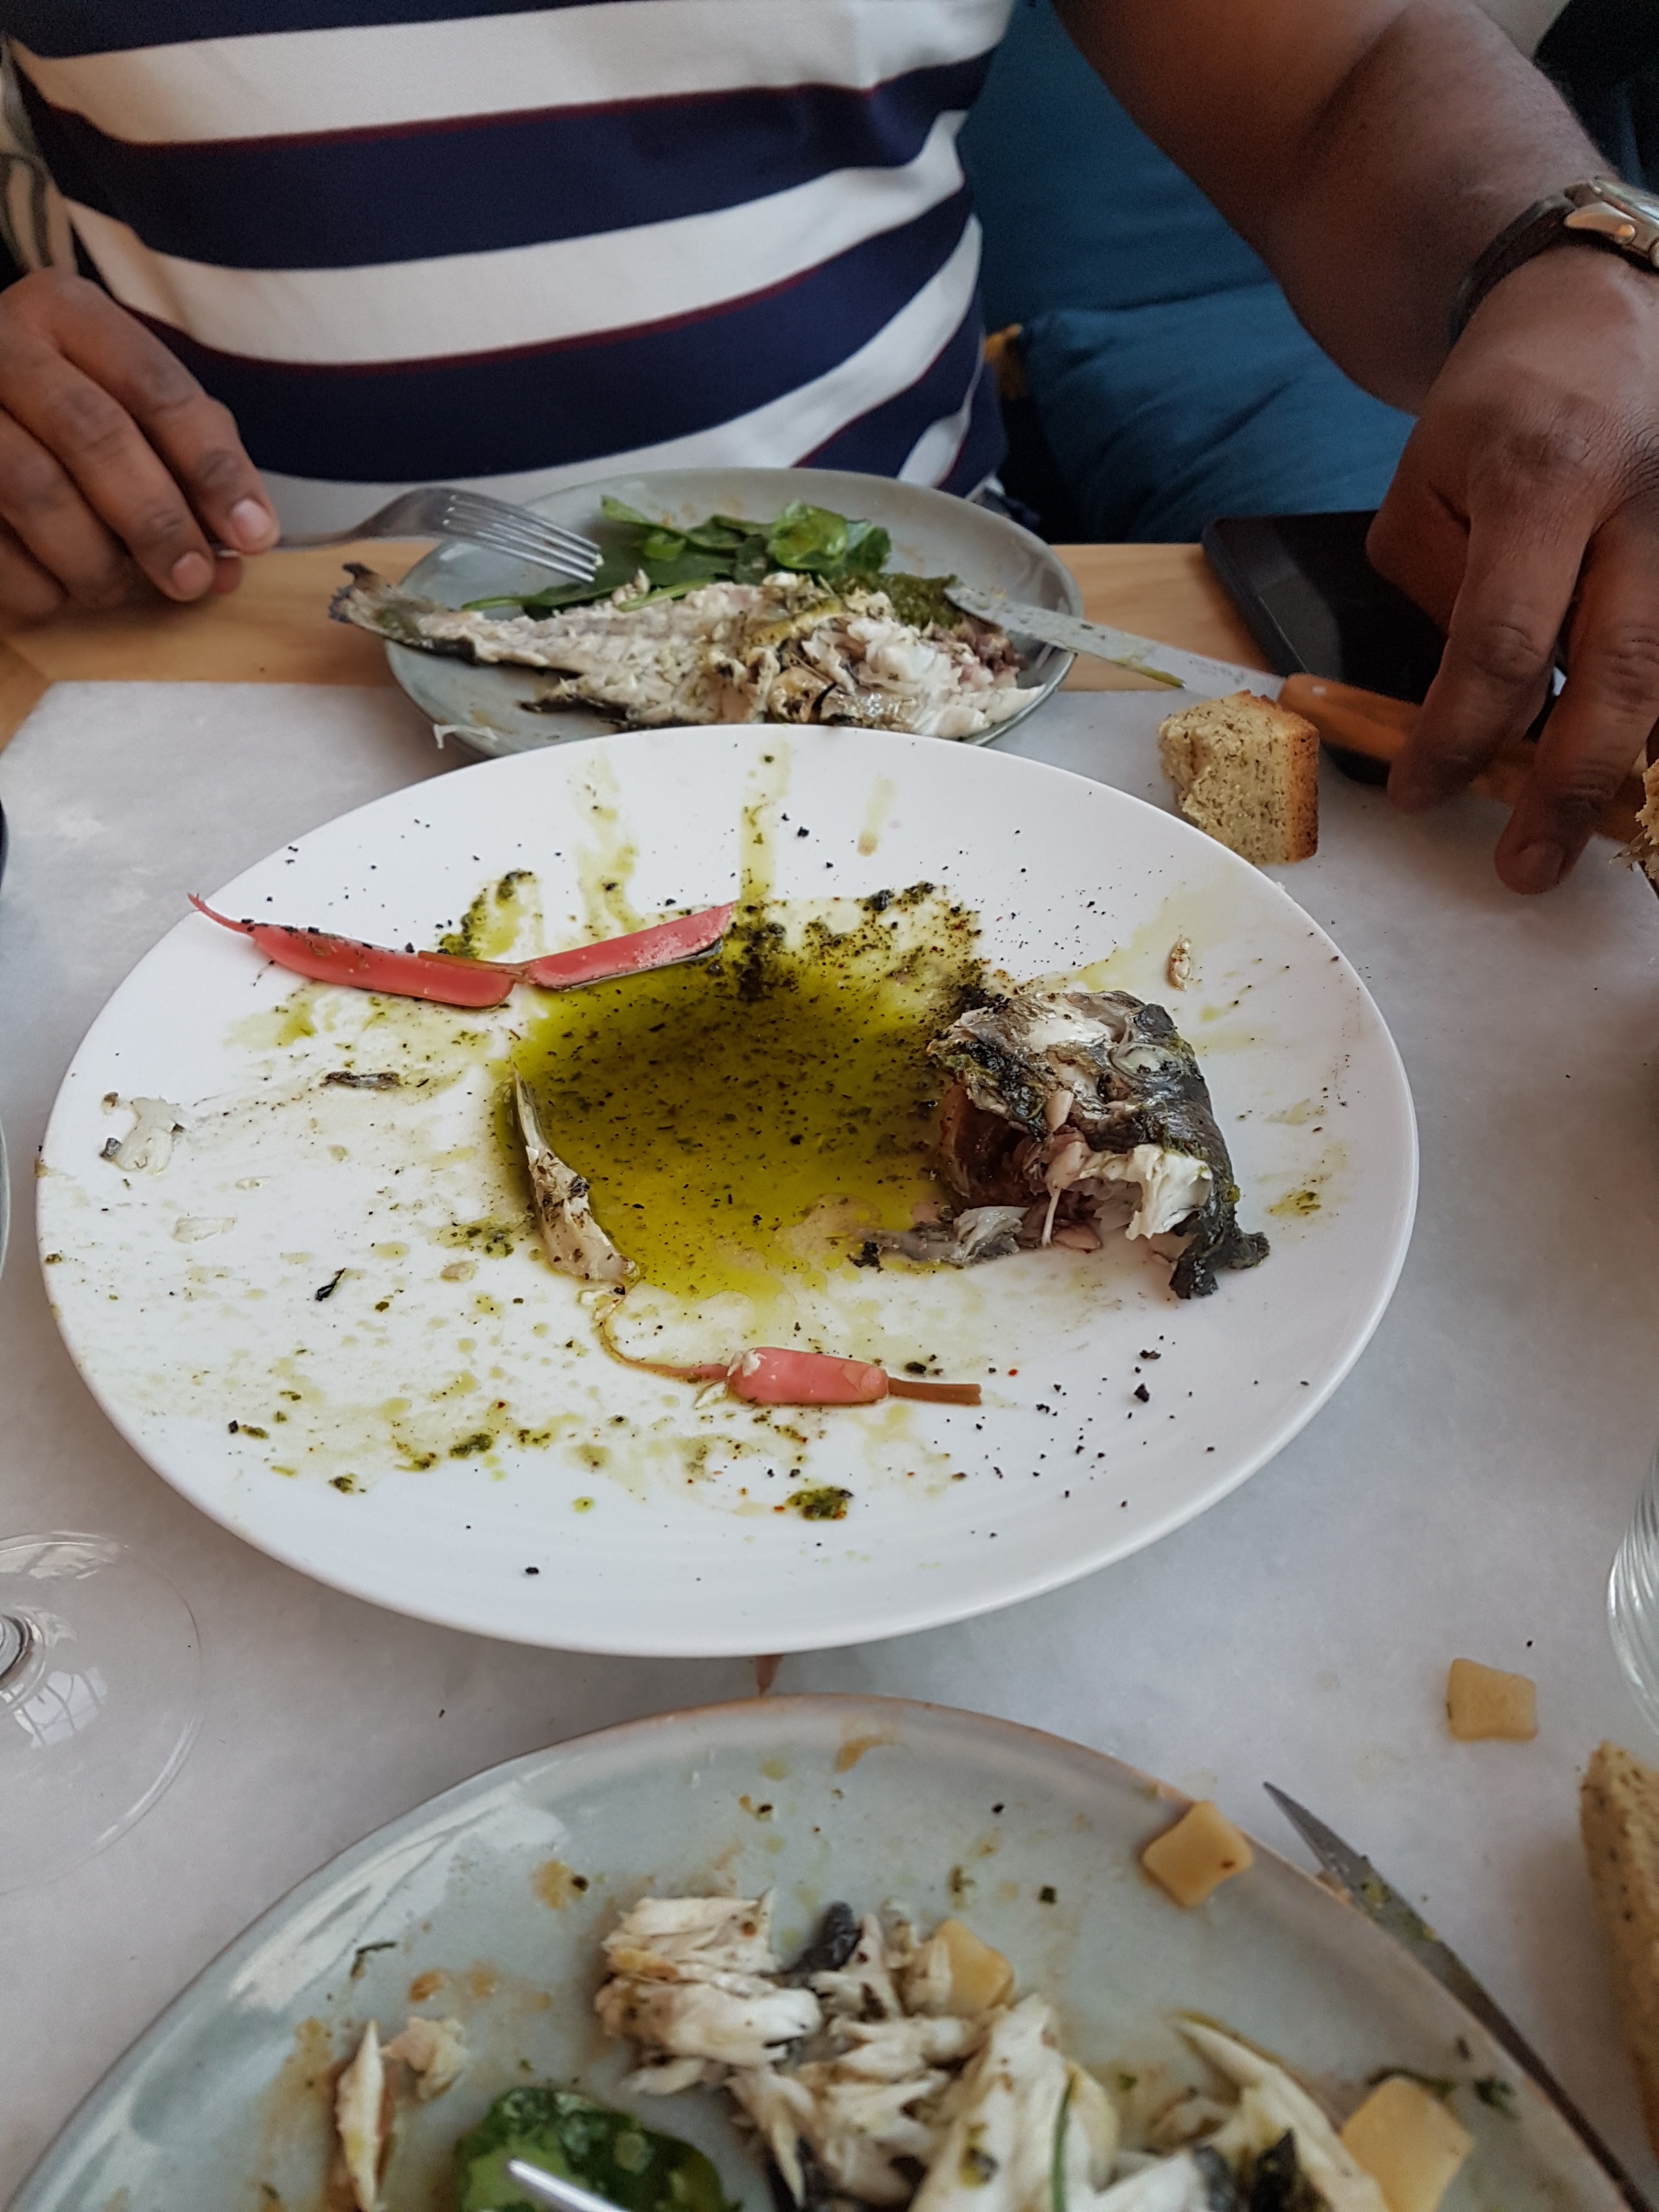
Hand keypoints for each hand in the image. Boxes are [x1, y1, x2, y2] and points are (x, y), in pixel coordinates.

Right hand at [0, 270, 275, 619]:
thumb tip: (240, 545)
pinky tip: (64, 590)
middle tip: (192, 579)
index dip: (211, 467)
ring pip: (34, 491)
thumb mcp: (136, 407)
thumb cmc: (74, 414)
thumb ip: (194, 461)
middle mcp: (3, 343)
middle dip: (155, 520)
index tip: (253, 536)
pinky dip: (41, 586)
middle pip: (91, 434)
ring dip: (98, 562)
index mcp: (66, 312)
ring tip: (129, 590)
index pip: (155, 387)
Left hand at [1368, 246, 1658, 893]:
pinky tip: (1633, 774)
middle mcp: (1646, 501)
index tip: (1420, 794)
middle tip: (1529, 867)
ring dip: (1633, 765)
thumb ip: (1443, 598)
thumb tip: (1481, 707)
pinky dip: (1655, 716)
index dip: (1460, 733)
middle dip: (1573, 783)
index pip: (1503, 640)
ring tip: (1590, 841)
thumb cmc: (1493, 412)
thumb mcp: (1424, 492)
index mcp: (1548, 478)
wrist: (1592, 311)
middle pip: (1624, 669)